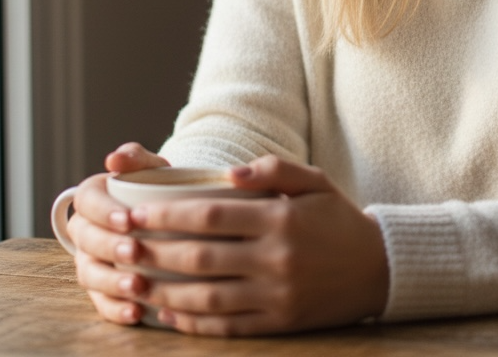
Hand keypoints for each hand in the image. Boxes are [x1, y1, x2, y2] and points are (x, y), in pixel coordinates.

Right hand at [68, 142, 168, 325]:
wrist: (171, 211)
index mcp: (92, 197)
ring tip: (137, 286)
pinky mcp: (101, 287)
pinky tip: (137, 312)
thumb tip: (115, 158)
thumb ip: (135, 158)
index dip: (104, 212)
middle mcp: (85, 230)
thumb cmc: (158, 185)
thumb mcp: (152, 167)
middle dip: (109, 247)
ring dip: (111, 283)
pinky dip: (116, 309)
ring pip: (89, 274)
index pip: (87, 202)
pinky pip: (100, 302)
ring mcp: (90, 260)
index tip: (128, 219)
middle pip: (86, 241)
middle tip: (135, 252)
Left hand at [86, 155, 389, 336]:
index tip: (133, 213)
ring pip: (206, 298)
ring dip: (163, 292)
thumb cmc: (338, 218)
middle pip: (200, 258)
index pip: (209, 215)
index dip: (166, 215)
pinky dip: (192, 323)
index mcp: (280, 218)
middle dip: (153, 252)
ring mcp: (276, 295)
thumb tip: (228, 174)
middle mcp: (276, 258)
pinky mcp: (279, 323)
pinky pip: (226, 327)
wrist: (378, 268)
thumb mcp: (315, 181)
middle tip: (119, 247)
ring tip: (132, 283)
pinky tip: (167, 313)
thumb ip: (273, 169)